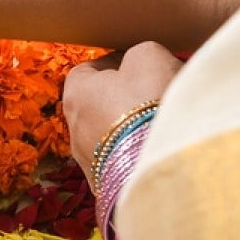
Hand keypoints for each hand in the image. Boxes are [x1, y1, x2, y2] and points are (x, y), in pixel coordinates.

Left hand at [63, 41, 182, 182]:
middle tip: (156, 92)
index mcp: (75, 93)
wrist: (161, 168)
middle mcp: (74, 129)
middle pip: (99, 104)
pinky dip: (140, 152)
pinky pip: (124, 160)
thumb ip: (137, 54)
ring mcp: (89, 162)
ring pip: (112, 136)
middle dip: (125, 97)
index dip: (114, 64)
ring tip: (164, 124)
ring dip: (134, 128)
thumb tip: (139, 65)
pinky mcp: (109, 186)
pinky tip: (162, 150)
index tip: (140, 65)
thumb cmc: (148, 102)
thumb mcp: (147, 56)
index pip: (87, 70)